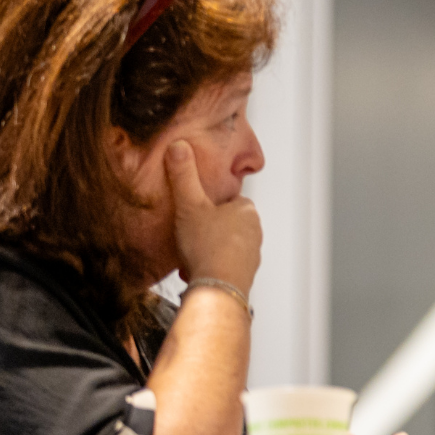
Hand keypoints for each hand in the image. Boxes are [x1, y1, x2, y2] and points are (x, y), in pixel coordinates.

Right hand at [166, 140, 260, 291]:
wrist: (217, 288)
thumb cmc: (206, 246)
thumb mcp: (189, 205)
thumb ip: (183, 176)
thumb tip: (179, 146)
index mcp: (247, 210)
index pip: (226, 200)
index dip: (206, 206)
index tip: (191, 213)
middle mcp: (255, 232)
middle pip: (223, 224)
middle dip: (205, 230)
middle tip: (187, 236)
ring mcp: (252, 255)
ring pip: (222, 246)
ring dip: (204, 250)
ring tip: (188, 256)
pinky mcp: (245, 276)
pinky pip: (222, 266)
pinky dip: (208, 267)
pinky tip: (193, 272)